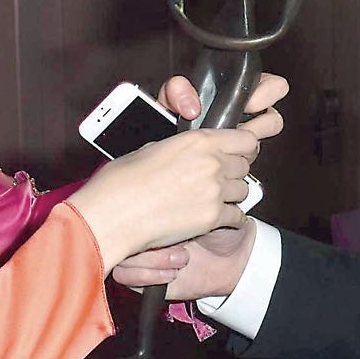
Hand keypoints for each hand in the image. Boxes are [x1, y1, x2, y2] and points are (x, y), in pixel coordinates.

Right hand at [104, 72, 286, 297]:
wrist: (114, 214)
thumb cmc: (123, 182)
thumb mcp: (152, 148)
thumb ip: (180, 149)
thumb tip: (188, 153)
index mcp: (198, 140)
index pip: (245, 139)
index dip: (244, 148)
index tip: (240, 153)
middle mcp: (212, 163)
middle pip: (245, 166)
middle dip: (234, 173)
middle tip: (221, 179)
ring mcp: (215, 191)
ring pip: (243, 192)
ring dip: (232, 196)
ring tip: (213, 199)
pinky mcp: (212, 217)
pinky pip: (236, 216)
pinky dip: (229, 219)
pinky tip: (216, 218)